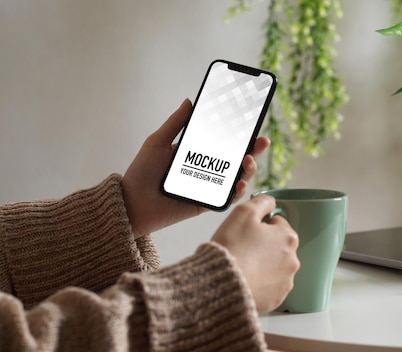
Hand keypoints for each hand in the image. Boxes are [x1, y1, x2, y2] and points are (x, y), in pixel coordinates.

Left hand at [122, 99, 270, 238]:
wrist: (131, 203)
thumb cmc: (141, 173)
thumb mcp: (157, 142)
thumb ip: (175, 123)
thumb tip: (190, 100)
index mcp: (197, 152)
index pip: (224, 141)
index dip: (240, 133)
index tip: (252, 123)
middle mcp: (206, 169)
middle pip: (237, 159)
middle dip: (253, 150)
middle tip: (262, 141)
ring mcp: (208, 187)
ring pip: (237, 178)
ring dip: (249, 169)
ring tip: (248, 161)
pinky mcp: (207, 204)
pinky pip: (227, 199)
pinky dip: (237, 192)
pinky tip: (240, 184)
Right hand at [212, 195, 299, 311]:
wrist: (221, 282)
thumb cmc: (232, 247)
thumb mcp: (244, 212)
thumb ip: (261, 202)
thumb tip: (270, 201)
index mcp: (288, 237)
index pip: (278, 224)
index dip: (260, 225)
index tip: (247, 232)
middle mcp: (293, 260)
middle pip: (278, 246)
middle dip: (264, 246)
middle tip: (243, 248)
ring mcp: (286, 281)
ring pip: (275, 267)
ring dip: (263, 265)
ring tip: (243, 266)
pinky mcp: (276, 299)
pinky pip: (270, 287)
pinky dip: (260, 284)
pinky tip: (246, 280)